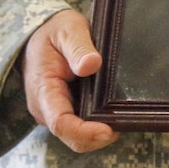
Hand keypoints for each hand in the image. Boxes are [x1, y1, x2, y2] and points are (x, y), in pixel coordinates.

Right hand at [22, 9, 118, 153]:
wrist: (42, 33)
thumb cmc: (55, 31)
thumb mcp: (67, 30)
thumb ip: (78, 47)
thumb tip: (91, 65)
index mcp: (43, 91)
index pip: (60, 123)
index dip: (85, 131)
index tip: (108, 130)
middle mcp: (46, 108)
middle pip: (72, 136)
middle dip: (98, 137)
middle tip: (126, 123)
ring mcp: (56, 111)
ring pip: (78, 135)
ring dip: (100, 132)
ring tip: (123, 118)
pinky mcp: (66, 109)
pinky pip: (82, 125)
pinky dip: (99, 124)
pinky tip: (115, 113)